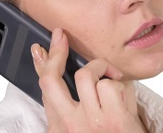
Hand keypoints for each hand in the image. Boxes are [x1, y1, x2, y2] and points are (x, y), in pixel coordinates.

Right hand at [31, 28, 145, 132]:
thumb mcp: (78, 128)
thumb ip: (69, 106)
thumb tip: (59, 73)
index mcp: (58, 129)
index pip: (44, 89)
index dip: (41, 64)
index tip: (40, 48)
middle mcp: (70, 126)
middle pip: (52, 79)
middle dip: (56, 53)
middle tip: (61, 38)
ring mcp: (92, 122)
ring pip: (85, 75)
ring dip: (99, 67)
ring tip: (109, 74)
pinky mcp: (115, 119)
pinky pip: (110, 84)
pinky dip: (118, 84)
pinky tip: (122, 96)